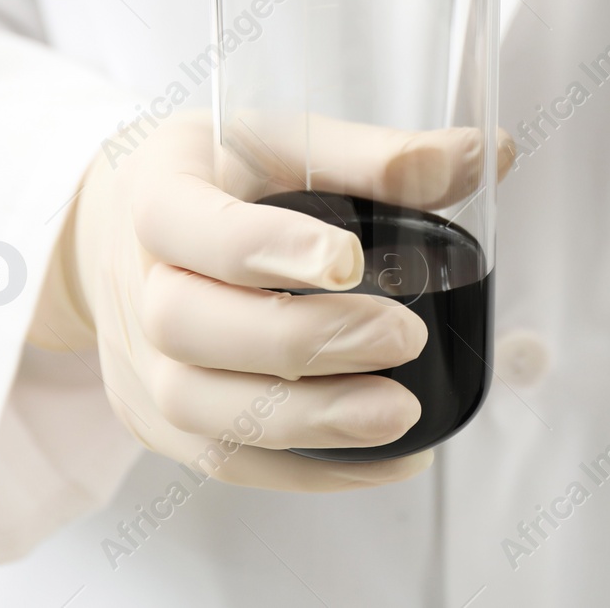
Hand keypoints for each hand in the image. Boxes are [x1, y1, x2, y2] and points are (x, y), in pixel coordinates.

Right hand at [31, 110, 511, 490]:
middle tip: (402, 336)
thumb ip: (381, 156)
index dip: (267, 247)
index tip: (351, 260)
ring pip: (202, 410)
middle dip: (303, 341)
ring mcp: (139, 364)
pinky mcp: (160, 422)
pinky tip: (387, 456)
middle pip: (190, 327)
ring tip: (400, 414)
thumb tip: (487, 154)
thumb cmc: (224, 179)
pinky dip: (308, 470)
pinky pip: (225, 462)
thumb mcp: (288, 141)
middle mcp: (135, 284)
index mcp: (157, 192)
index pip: (189, 224)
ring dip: (307, 420)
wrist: (122, 231)